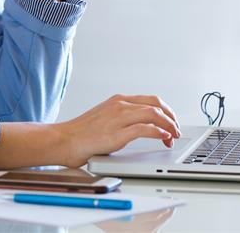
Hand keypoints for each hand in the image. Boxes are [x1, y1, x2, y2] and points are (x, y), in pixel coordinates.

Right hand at [53, 94, 181, 167]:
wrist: (62, 140)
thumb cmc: (81, 133)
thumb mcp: (105, 117)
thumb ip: (123, 117)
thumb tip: (142, 124)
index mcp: (118, 100)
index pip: (152, 100)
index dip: (166, 111)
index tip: (172, 121)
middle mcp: (120, 105)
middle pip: (157, 105)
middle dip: (171, 118)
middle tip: (176, 130)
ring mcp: (119, 117)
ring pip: (154, 115)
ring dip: (168, 126)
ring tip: (173, 136)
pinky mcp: (117, 133)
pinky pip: (145, 129)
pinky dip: (159, 132)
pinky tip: (164, 137)